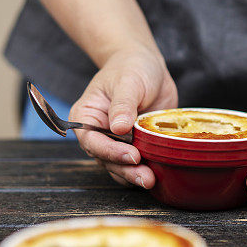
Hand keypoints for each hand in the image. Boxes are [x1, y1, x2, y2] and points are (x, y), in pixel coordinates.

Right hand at [69, 47, 177, 187]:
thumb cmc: (132, 67)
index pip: (92, 141)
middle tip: (146, 177)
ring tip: (152, 180)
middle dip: (125, 170)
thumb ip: (122, 104)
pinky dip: (148, 170)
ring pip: (121, 167)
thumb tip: (119, 127)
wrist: (148, 66)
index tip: (132, 156)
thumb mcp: (128, 81)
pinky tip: (160, 174)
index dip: (110, 152)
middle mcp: (98, 134)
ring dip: (135, 175)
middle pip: (106, 160)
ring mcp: (117, 142)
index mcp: (86, 117)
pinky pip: (138, 165)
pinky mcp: (136, 146)